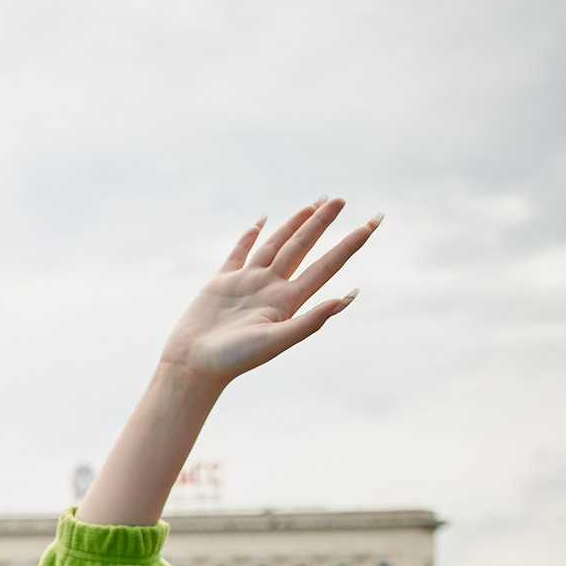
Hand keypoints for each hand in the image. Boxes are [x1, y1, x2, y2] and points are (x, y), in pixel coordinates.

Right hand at [156, 199, 378, 387]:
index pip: (326, 266)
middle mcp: (271, 287)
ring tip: (313, 205)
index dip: (349, 245)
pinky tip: (261, 223)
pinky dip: (249, 237)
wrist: (193, 365)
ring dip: (294, 225)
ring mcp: (247, 283)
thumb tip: (347, 299)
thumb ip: (309, 321)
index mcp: (288, 301)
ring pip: (276, 245)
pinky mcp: (221, 282)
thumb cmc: (234, 359)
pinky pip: (239, 254)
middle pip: (302, 247)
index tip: (372, 224)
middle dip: (321, 223)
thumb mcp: (275, 341)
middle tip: (340, 199)